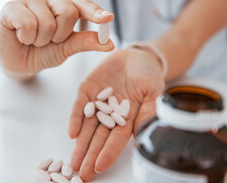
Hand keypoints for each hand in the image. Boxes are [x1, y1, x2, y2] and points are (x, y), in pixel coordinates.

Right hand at [0, 0, 114, 77]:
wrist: (20, 62)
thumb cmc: (44, 51)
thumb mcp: (68, 48)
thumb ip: (86, 42)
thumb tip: (109, 43)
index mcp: (65, 3)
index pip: (83, 5)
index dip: (95, 12)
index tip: (107, 18)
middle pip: (68, 12)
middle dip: (60, 35)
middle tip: (49, 40)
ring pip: (47, 22)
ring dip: (41, 40)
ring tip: (34, 39)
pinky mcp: (11, 6)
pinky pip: (28, 24)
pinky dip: (27, 38)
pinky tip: (21, 36)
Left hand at [68, 48, 165, 180]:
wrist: (135, 56)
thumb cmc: (148, 76)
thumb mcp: (154, 92)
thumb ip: (148, 112)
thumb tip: (142, 134)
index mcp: (127, 119)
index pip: (117, 139)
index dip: (109, 153)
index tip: (100, 166)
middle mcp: (110, 115)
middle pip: (99, 138)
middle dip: (90, 155)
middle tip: (82, 173)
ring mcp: (97, 103)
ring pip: (87, 127)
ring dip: (80, 144)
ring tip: (73, 161)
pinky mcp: (87, 90)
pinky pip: (80, 106)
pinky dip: (75, 118)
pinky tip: (72, 132)